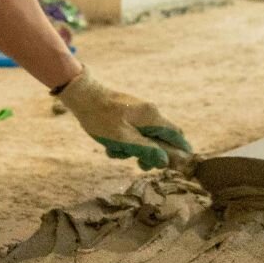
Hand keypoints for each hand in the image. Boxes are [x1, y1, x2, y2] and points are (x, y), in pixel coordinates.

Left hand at [55, 66, 192, 170]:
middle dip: (152, 154)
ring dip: (135, 149)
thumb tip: (166, 161)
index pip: (177, 135)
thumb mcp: (123, 139)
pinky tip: (110, 146)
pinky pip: (135, 133)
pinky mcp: (130, 114)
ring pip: (147, 138)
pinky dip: (126, 142)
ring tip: (116, 152)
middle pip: (162, 139)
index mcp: (152, 117)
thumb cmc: (101, 118)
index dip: (181, 151)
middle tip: (139, 164)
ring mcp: (140, 112)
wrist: (83, 96)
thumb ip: (146, 150)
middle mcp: (150, 112)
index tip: (178, 166)